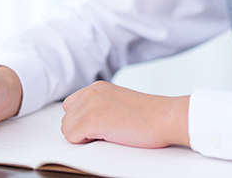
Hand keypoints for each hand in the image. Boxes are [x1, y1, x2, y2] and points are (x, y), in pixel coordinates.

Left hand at [61, 81, 189, 147]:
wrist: (165, 117)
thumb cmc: (148, 116)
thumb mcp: (118, 102)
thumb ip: (100, 105)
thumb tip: (85, 122)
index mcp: (97, 87)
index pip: (70, 106)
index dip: (81, 120)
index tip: (96, 126)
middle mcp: (91, 92)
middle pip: (66, 118)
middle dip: (80, 129)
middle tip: (104, 132)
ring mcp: (91, 105)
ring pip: (66, 128)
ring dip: (82, 137)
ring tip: (107, 135)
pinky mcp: (92, 119)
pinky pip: (71, 137)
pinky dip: (84, 143)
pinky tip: (105, 138)